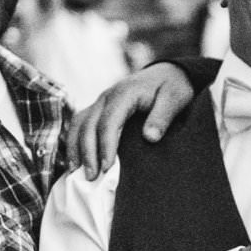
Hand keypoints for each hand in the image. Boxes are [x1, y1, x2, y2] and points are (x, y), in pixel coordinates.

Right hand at [68, 63, 195, 178]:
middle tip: (91, 178)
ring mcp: (100, 102)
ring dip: (76, 149)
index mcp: (125, 93)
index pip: (108, 122)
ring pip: (79, 124)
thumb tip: (150, 138)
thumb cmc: (172, 87)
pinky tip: (76, 161)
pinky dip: (74, 142)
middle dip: (88, 153)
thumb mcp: (175, 98)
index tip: (107, 168)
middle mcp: (107, 96)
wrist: (168, 72)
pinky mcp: (98, 108)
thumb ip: (163, 117)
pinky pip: (80, 124)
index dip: (106, 146)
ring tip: (76, 174)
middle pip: (88, 125)